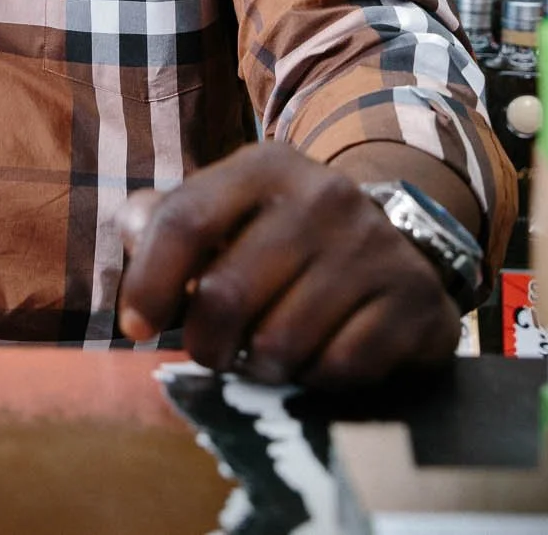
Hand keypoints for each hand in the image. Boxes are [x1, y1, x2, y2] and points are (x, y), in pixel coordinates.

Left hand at [113, 144, 459, 388]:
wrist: (392, 248)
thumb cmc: (281, 238)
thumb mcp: (225, 212)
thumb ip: (164, 220)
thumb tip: (132, 232)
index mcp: (266, 167)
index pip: (185, 220)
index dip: (149, 282)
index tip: (136, 327)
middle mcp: (325, 196)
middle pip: (225, 296)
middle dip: (207, 343)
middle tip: (214, 351)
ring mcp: (375, 248)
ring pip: (280, 344)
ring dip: (262, 367)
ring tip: (269, 351)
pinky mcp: (414, 300)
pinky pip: (337, 368)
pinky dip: (316, 379)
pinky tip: (319, 356)